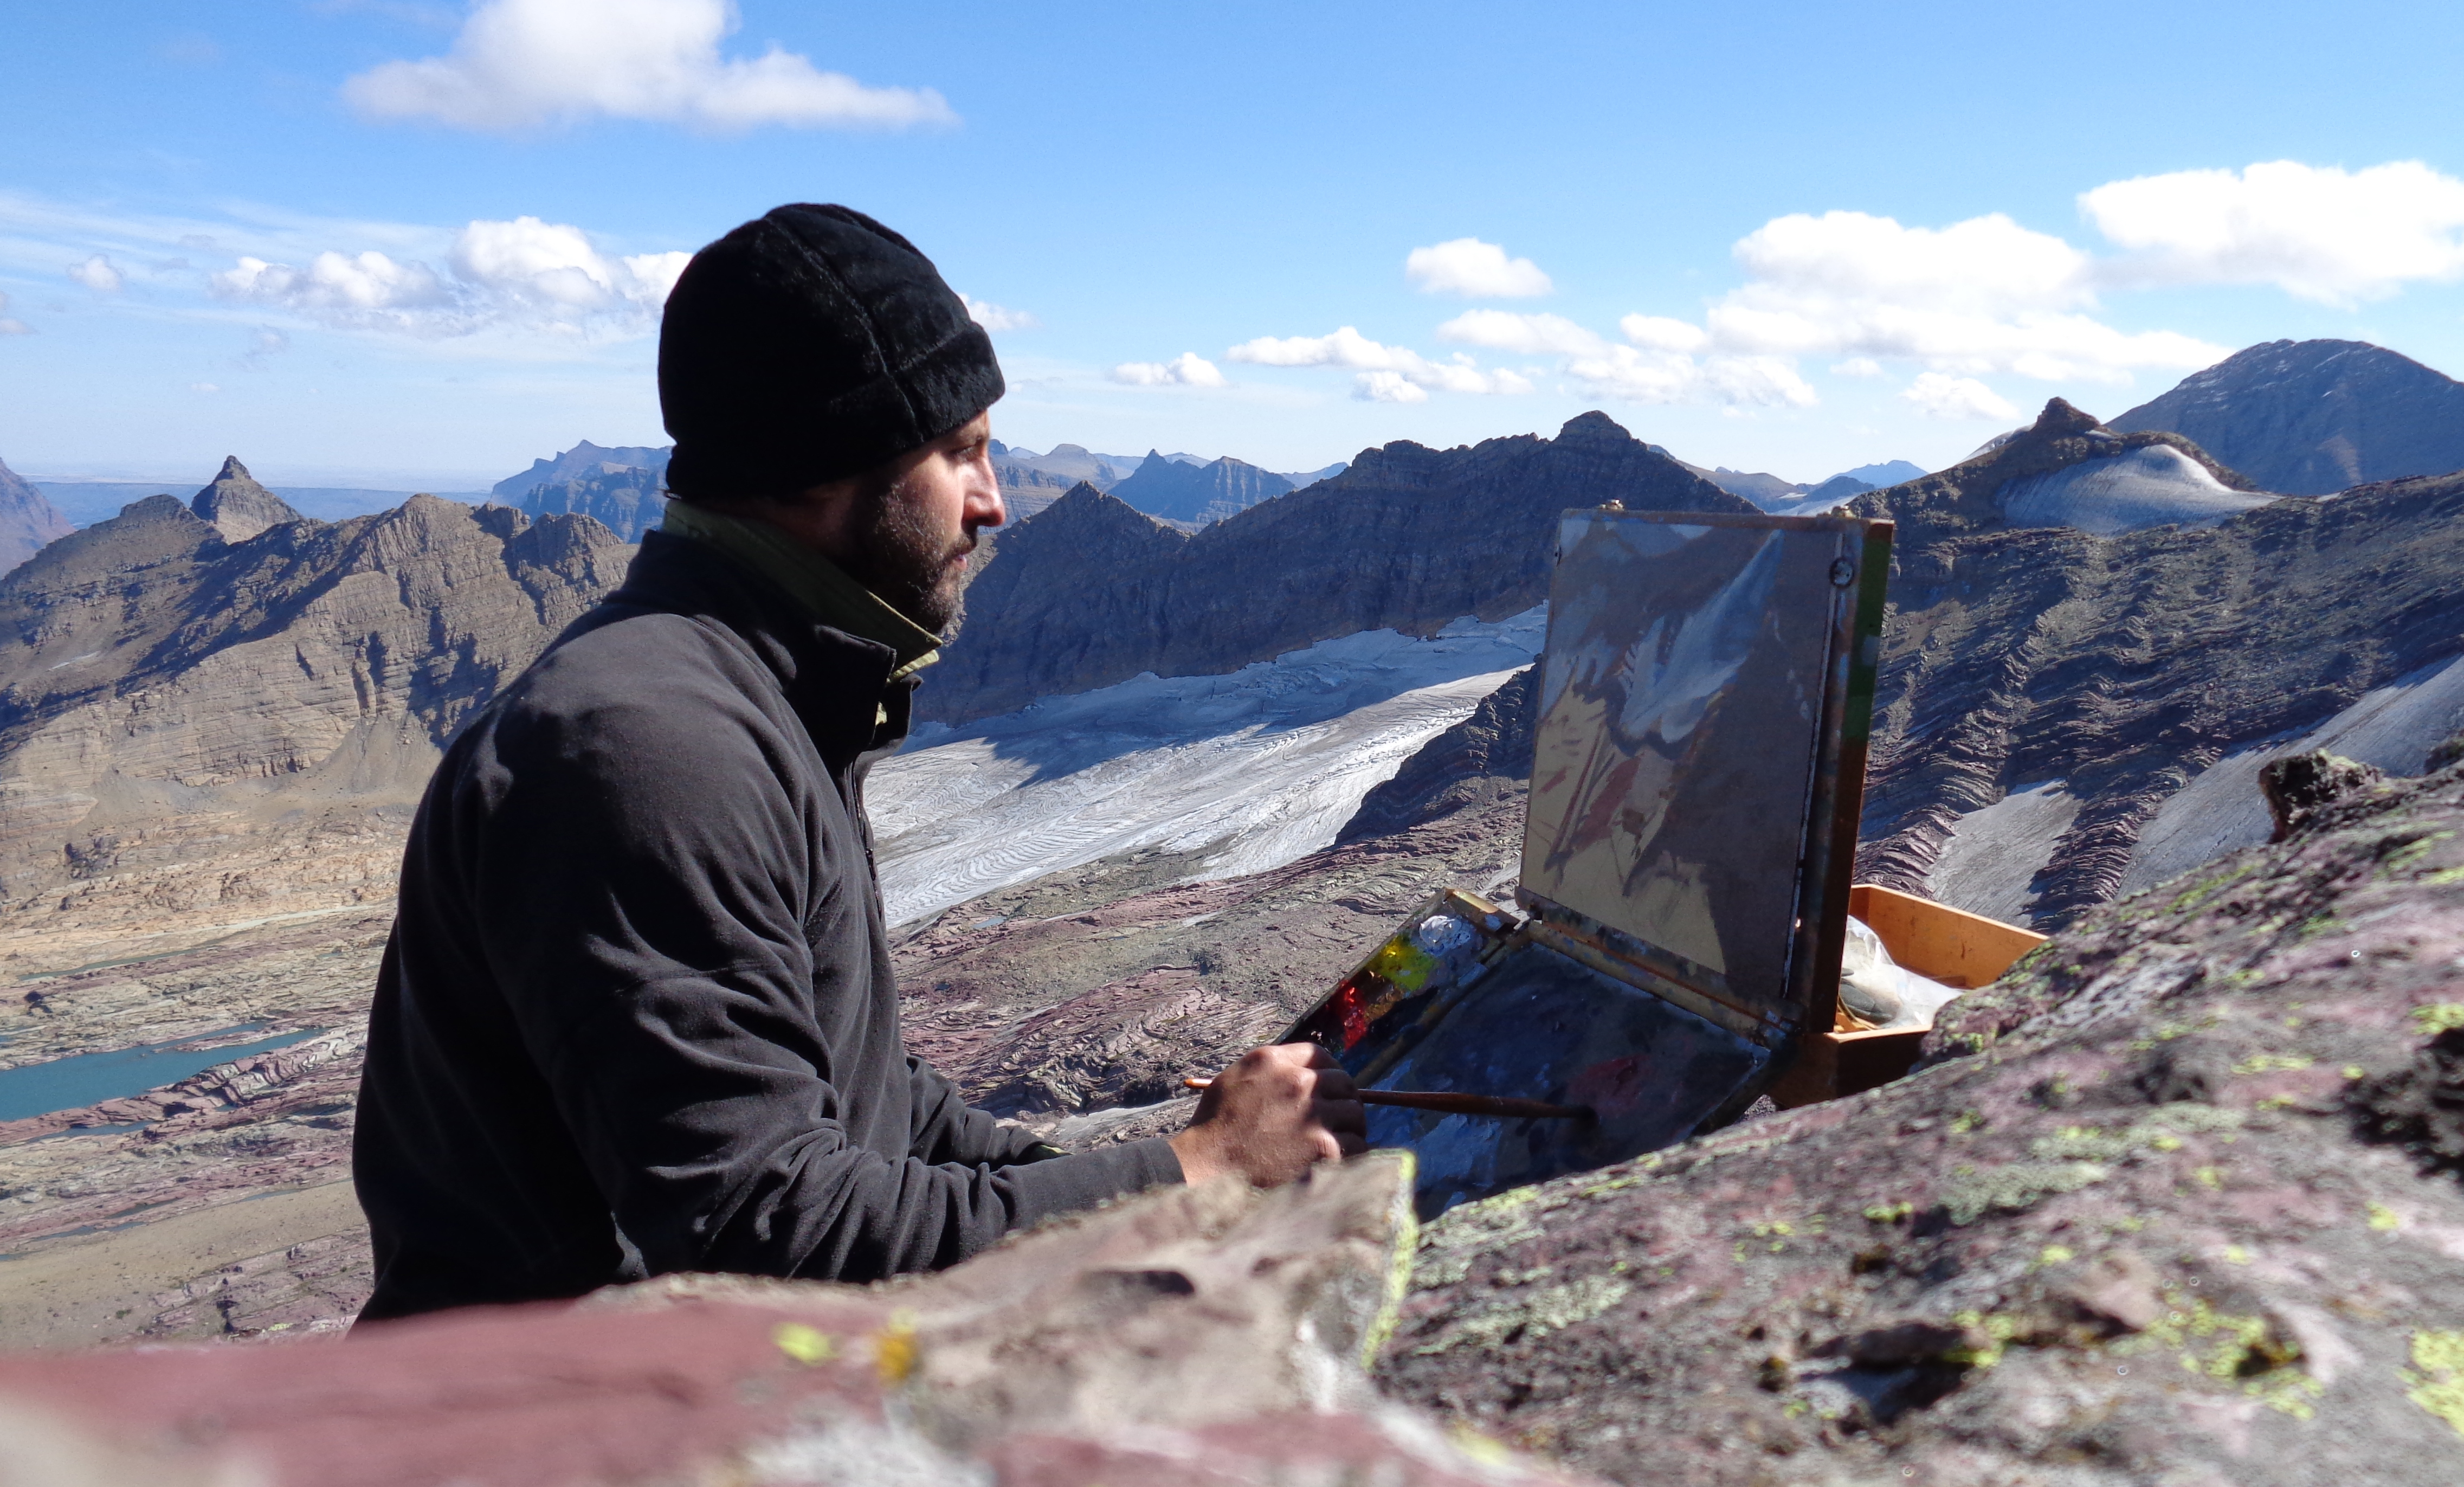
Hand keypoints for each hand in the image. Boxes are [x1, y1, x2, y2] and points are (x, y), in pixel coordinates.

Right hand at [1169, 1043, 1366, 1187]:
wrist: (1205, 1169)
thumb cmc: (1213, 1129)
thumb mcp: (1233, 1081)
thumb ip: (1269, 1072)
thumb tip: (1301, 1074)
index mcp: (1273, 1061)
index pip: (1319, 1055)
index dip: (1329, 1073)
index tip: (1330, 1089)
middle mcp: (1297, 1082)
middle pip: (1343, 1083)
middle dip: (1343, 1100)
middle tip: (1338, 1119)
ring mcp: (1313, 1114)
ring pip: (1354, 1113)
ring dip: (1350, 1127)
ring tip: (1339, 1141)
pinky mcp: (1324, 1147)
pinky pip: (1356, 1144)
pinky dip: (1351, 1153)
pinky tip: (1338, 1161)